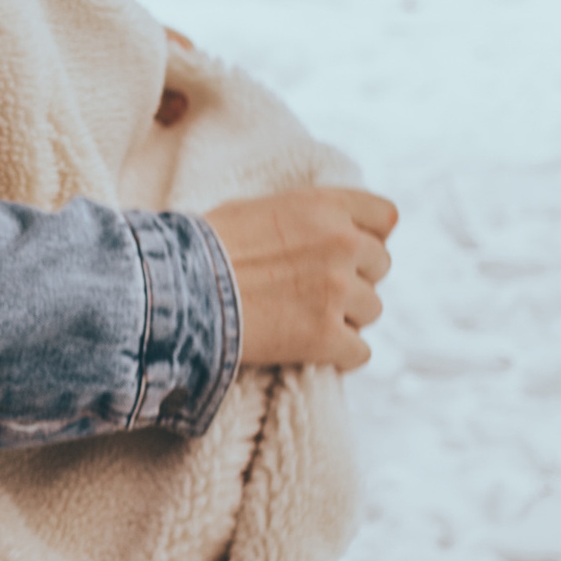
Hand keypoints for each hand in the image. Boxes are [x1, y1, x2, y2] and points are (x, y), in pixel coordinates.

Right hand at [206, 188, 398, 371]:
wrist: (176, 291)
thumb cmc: (200, 248)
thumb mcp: (256, 209)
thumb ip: (303, 215)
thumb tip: (327, 227)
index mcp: (324, 206)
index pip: (384, 216)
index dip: (368, 235)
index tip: (349, 250)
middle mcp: (342, 244)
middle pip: (380, 266)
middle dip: (354, 277)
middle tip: (314, 289)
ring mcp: (338, 292)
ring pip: (371, 310)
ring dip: (345, 316)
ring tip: (303, 318)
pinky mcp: (327, 337)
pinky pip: (359, 351)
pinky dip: (338, 354)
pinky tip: (309, 348)